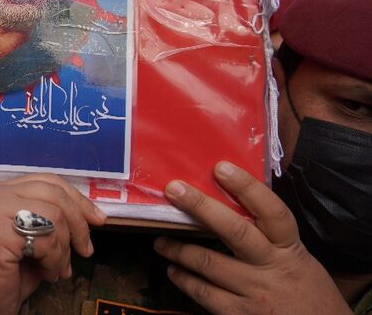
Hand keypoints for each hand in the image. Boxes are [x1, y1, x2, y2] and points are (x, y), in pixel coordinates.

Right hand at [0, 174, 106, 314]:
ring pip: (54, 216)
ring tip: (57, 268)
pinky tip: (47, 273)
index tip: (98, 219)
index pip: (48, 181)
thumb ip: (55, 217)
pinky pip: (45, 239)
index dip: (77, 199)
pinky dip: (54, 261)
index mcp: (4, 190)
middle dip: (79, 224)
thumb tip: (92, 214)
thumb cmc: (9, 270)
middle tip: (85, 250)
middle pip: (54, 194)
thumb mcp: (37, 236)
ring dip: (64, 249)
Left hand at [155, 161, 351, 314]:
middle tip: (174, 190)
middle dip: (200, 207)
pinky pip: (203, 293)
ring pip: (208, 263)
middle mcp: (271, 267)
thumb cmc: (305, 292)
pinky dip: (184, 280)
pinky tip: (174, 271)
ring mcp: (254, 292)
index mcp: (289, 248)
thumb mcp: (297, 259)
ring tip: (161, 241)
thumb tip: (234, 200)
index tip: (221, 167)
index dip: (247, 187)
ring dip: (178, 249)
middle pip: (234, 231)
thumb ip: (271, 236)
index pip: (272, 211)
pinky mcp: (239, 314)